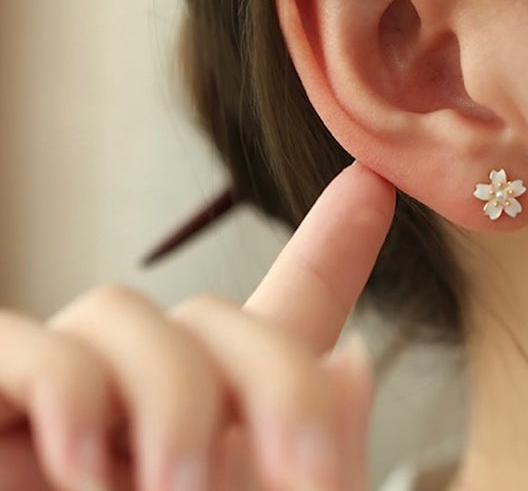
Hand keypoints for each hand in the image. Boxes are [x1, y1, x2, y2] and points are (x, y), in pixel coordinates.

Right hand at [0, 161, 394, 490]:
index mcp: (231, 414)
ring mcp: (70, 392)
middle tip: (305, 475)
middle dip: (272, 376)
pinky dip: (63, 390)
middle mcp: (153, 388)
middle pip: (218, 312)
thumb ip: (326, 446)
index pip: (292, 303)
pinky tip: (91, 463)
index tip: (375, 183)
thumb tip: (357, 360)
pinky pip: (23, 342)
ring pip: (121, 311)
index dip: (335, 239)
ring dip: (167, 394)